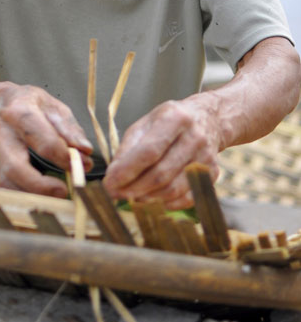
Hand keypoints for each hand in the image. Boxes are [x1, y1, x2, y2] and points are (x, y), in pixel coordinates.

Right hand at [0, 83, 92, 197]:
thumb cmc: (29, 104)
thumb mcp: (54, 106)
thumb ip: (70, 129)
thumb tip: (84, 151)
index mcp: (20, 112)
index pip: (43, 141)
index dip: (64, 158)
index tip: (82, 165)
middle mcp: (1, 132)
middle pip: (15, 167)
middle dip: (41, 186)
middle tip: (63, 191)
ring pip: (6, 182)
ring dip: (32, 194)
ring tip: (55, 195)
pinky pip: (5, 185)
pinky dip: (23, 193)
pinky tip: (40, 193)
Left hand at [103, 96, 220, 208]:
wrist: (207, 119)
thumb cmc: (169, 122)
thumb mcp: (146, 124)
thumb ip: (128, 147)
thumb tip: (113, 176)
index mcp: (174, 118)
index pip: (148, 151)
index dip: (127, 170)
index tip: (109, 183)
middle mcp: (194, 137)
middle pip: (161, 173)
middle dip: (134, 188)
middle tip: (116, 195)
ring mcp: (206, 157)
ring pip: (173, 189)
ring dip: (148, 199)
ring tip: (131, 197)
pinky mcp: (213, 174)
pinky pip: (187, 198)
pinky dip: (166, 204)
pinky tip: (152, 201)